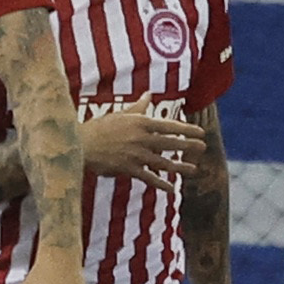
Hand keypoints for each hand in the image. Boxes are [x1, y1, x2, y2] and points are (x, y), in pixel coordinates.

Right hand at [77, 105, 206, 188]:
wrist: (80, 144)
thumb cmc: (100, 127)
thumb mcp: (120, 114)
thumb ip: (138, 107)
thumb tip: (149, 94)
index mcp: (141, 123)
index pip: (170, 126)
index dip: (188, 129)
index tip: (200, 132)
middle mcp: (142, 139)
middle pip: (171, 143)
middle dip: (189, 145)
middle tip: (203, 147)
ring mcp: (137, 155)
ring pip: (164, 162)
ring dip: (180, 167)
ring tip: (193, 169)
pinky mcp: (129, 169)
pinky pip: (150, 178)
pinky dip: (162, 184)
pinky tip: (173, 189)